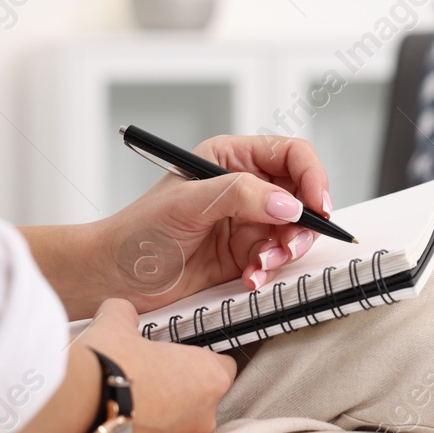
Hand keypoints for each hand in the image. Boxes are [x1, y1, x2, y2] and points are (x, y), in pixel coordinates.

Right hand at [0, 296, 235, 432]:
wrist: (72, 411)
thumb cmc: (106, 363)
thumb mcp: (116, 325)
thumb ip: (126, 315)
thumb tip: (120, 311)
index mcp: (208, 379)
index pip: (222, 368)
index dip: (200, 362)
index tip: (177, 359)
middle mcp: (204, 418)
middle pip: (202, 401)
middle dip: (179, 393)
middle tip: (147, 380)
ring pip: (179, 429)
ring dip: (161, 420)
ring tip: (127, 405)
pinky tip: (116, 426)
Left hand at [99, 135, 330, 308]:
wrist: (115, 277)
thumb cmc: (139, 232)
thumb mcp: (188, 204)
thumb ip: (240, 196)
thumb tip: (288, 204)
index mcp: (230, 158)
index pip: (291, 155)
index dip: (312, 176)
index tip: (318, 206)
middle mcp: (243, 187)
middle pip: (301, 196)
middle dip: (302, 224)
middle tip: (288, 246)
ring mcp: (246, 221)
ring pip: (293, 231)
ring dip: (285, 251)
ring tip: (260, 265)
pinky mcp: (244, 254)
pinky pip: (276, 259)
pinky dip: (269, 271)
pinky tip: (249, 277)